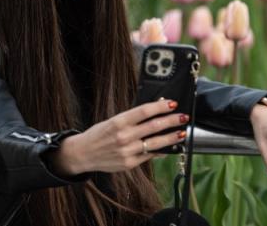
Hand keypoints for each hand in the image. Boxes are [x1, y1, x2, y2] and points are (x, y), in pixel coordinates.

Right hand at [45, 98, 188, 176]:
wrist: (83, 154)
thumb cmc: (99, 134)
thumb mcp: (113, 120)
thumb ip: (133, 118)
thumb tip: (155, 112)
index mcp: (119, 121)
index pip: (145, 111)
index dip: (161, 107)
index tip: (173, 103)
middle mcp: (124, 136)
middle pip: (154, 126)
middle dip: (172, 121)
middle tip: (183, 117)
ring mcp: (127, 151)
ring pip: (155, 143)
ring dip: (171, 138)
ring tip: (182, 133)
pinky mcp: (129, 164)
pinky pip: (149, 155)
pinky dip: (160, 151)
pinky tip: (169, 147)